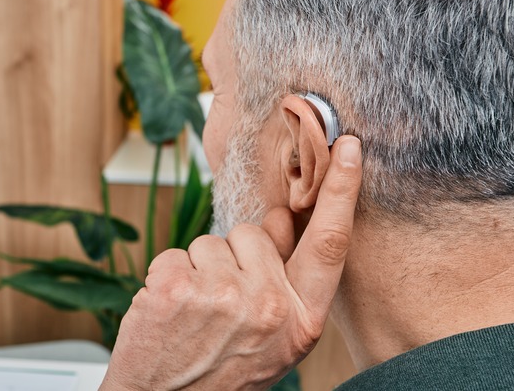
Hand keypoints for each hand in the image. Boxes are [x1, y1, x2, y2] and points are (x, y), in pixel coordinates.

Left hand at [100, 136, 362, 389]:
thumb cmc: (222, 373)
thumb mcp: (274, 339)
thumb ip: (284, 279)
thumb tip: (279, 219)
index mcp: (302, 320)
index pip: (328, 244)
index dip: (340, 192)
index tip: (345, 147)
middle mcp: (268, 306)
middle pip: (254, 233)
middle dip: (235, 255)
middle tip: (221, 304)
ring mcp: (221, 295)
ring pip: (211, 242)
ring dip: (200, 269)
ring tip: (195, 315)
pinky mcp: (176, 288)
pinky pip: (175, 252)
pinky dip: (167, 276)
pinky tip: (169, 312)